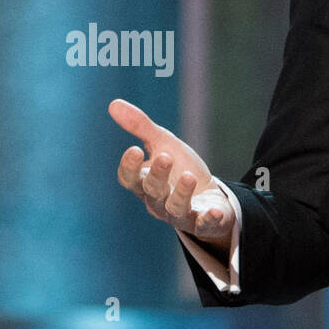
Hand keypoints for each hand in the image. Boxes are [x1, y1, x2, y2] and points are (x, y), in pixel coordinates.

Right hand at [109, 98, 233, 250]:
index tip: (133, 149)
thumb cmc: (181, 168)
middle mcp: (158, 202)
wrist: (209, 195)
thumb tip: (114, 104)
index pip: (129, 179)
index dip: (130, 167)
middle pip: (152, 192)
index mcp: (144, 183)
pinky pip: (203, 225)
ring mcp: (181, 215)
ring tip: (189, 177)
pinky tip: (214, 211)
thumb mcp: (163, 144)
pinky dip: (208, 219)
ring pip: (175, 208)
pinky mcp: (203, 223)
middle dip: (157, 176)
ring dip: (181, 194)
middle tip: (165, 156)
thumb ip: (141, 127)